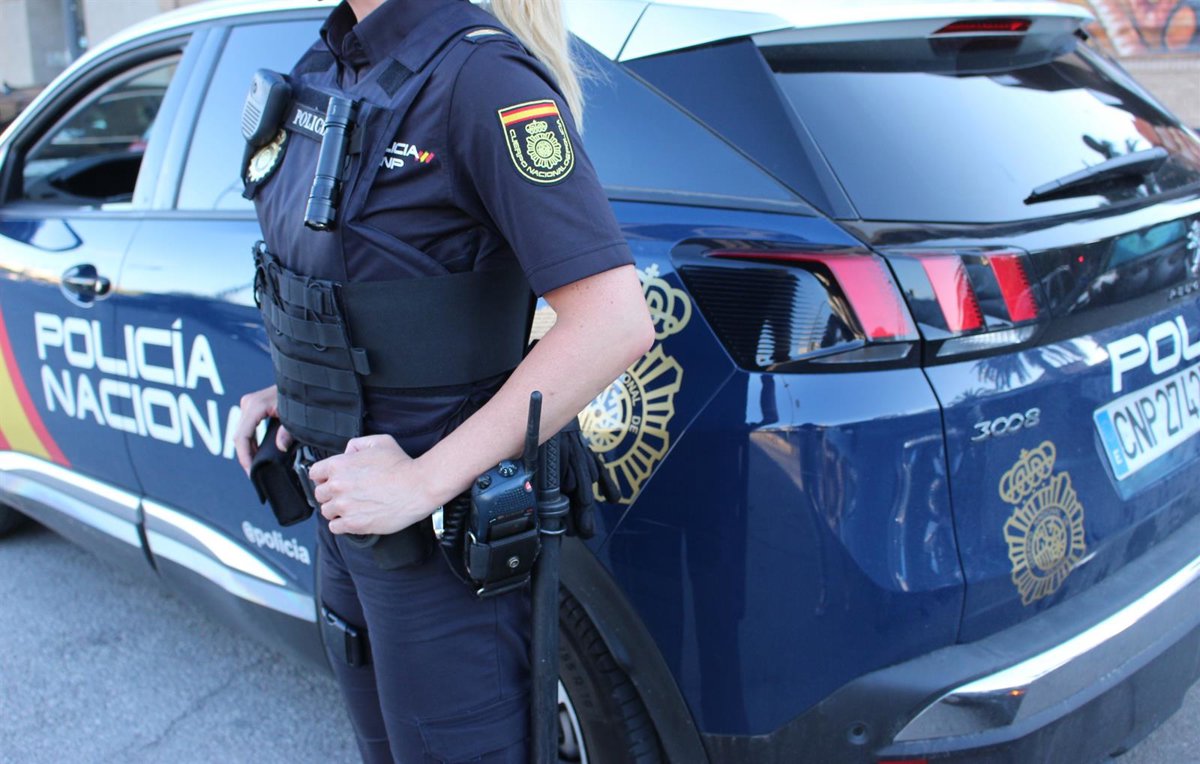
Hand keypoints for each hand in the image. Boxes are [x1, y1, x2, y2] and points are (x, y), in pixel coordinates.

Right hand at [233, 385, 292, 474]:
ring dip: (247, 449)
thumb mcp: (295, 415)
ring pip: (241, 432)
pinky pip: (247, 428)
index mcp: (254, 406)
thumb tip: (281, 448)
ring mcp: (248, 404)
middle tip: (252, 473)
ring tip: (255, 466)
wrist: (301, 381)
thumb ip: (288, 432)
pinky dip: (251, 441)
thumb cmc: (299, 396)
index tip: (250, 471)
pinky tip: (257, 453)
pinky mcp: (252, 406)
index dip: (244, 456)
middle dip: (245, 456)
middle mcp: (248, 404)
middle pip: (239, 436)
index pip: (242, 437)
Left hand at [308, 435, 436, 535]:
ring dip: (336, 509)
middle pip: (320, 494)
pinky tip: (352, 518)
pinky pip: (335, 527)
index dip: (324, 476)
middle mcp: (337, 486)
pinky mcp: (354, 524)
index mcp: (339, 465)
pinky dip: (342, 524)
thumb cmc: (401, 464)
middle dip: (330, 493)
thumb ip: (356, 444)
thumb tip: (346, 453)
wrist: (418, 486)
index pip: (314, 473)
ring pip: (326, 511)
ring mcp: (345, 507)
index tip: (332, 480)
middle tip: (345, 494)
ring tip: (351, 507)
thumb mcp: (379, 441)